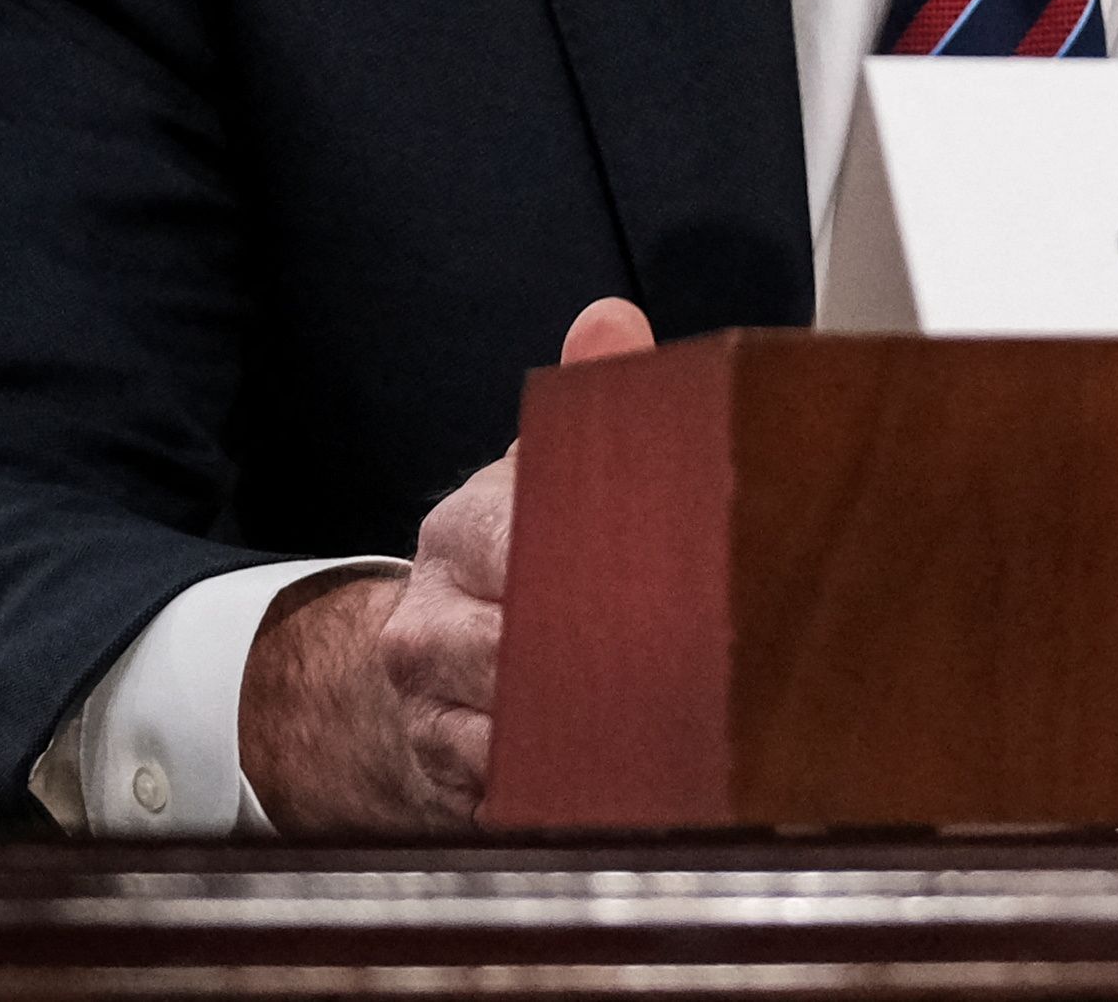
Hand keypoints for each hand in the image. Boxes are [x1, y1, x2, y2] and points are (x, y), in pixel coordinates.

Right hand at [241, 295, 655, 830]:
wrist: (425, 656)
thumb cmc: (513, 555)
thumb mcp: (549, 469)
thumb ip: (591, 396)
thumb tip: (610, 321)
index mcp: (460, 532)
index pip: (515, 543)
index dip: (590, 565)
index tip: (662, 580)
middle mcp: (427, 622)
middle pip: (516, 650)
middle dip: (606, 660)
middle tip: (693, 665)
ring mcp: (429, 709)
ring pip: (513, 732)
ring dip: (593, 735)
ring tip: (673, 728)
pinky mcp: (447, 783)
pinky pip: (510, 795)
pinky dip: (571, 792)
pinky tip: (630, 783)